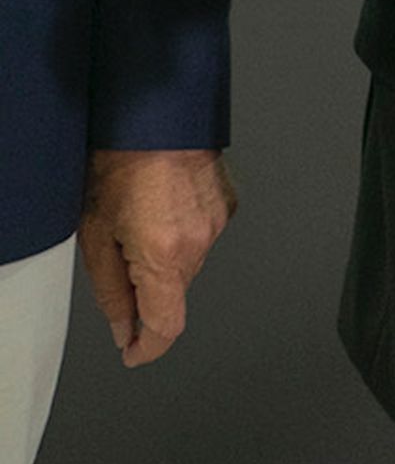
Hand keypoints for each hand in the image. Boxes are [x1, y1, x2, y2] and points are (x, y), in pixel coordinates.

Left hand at [78, 149, 237, 366]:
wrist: (156, 112)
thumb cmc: (120, 159)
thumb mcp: (96, 232)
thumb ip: (111, 291)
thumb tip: (124, 327)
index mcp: (165, 253)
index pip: (166, 325)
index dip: (148, 348)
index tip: (135, 351)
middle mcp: (200, 241)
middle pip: (175, 290)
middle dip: (148, 286)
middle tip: (121, 253)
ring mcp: (219, 221)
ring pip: (189, 263)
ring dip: (165, 256)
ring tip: (143, 215)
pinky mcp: (229, 203)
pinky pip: (204, 234)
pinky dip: (183, 232)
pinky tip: (165, 202)